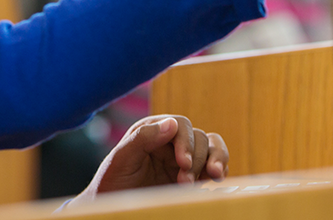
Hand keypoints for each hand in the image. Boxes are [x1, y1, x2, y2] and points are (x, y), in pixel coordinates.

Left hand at [69, 116, 227, 206]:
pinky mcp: (191, 177)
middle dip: (197, 159)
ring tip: (214, 175)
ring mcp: (182, 159)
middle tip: (185, 183)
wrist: (111, 208)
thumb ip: (142, 138)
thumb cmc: (112, 183)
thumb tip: (172, 123)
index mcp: (153, 131)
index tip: (183, 163)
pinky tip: (217, 179)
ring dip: (216, 159)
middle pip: (199, 138)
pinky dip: (220, 168)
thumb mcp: (121, 159)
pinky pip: (213, 166)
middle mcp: (170, 142)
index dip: (186, 142)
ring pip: (211, 148)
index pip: (180, 125)